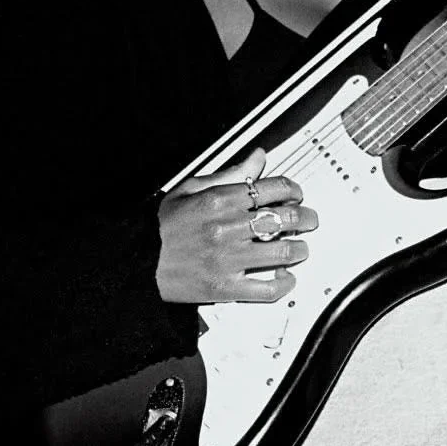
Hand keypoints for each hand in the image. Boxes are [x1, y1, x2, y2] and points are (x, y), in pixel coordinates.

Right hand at [156, 148, 318, 303]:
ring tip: (300, 248)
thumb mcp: (190, 188)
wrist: (138, 262)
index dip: (293, 190)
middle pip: (285, 218)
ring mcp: (229, 259)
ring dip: (300, 249)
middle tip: (309, 220)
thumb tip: (258, 157)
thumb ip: (230, 173)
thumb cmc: (161, 226)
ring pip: (283, 251)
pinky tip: (286, 278)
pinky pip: (267, 288)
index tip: (296, 194)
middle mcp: (227, 228)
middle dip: (305, 217)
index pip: (272, 188)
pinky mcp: (226, 287)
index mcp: (220, 200)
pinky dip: (284, 284)